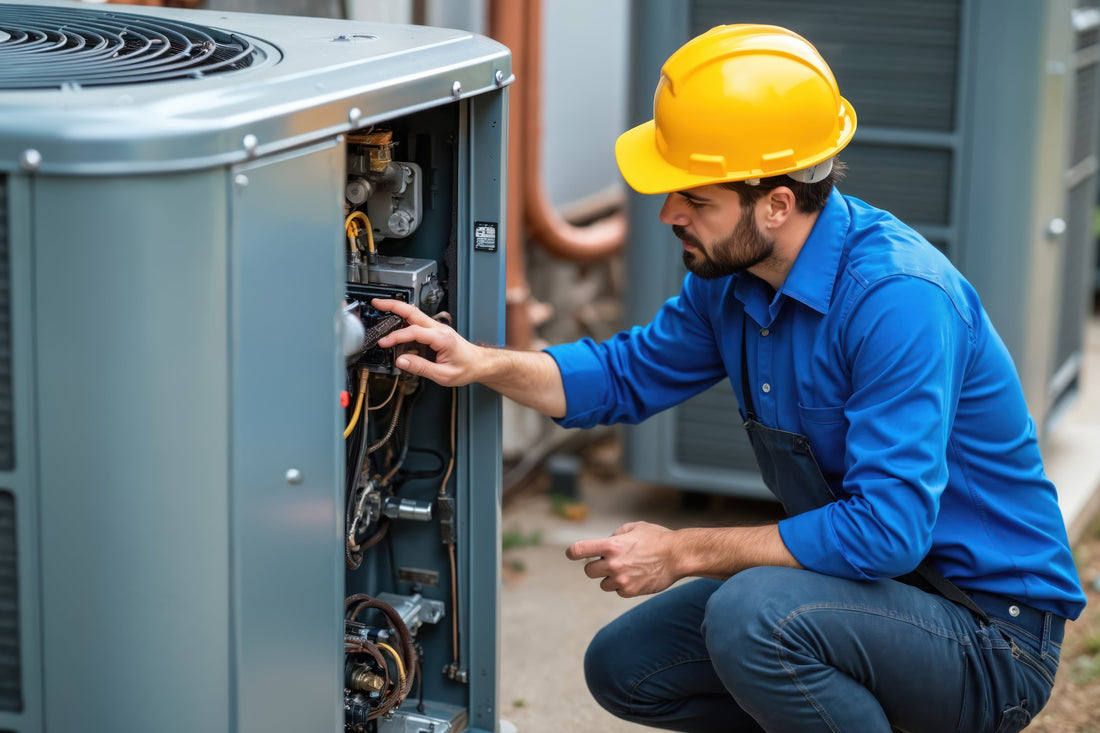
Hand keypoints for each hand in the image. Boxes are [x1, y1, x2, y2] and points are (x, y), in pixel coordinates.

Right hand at [372, 298, 482, 386]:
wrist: (479, 364)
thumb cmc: (466, 368)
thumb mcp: (443, 375)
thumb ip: (421, 368)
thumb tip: (401, 361)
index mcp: (442, 338)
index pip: (414, 332)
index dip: (396, 337)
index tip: (384, 343)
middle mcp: (439, 329)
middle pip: (413, 312)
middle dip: (393, 305)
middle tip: (377, 303)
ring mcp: (437, 328)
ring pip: (414, 314)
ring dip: (397, 309)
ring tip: (381, 308)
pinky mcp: (435, 331)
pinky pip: (417, 322)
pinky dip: (404, 319)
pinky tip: (394, 323)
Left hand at [565, 522, 679, 597]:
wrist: (677, 556)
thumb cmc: (657, 538)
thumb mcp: (634, 527)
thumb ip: (616, 535)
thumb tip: (605, 544)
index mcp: (611, 545)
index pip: (579, 550)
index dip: (572, 552)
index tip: (571, 554)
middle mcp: (613, 563)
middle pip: (588, 571)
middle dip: (597, 566)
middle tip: (610, 561)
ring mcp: (621, 579)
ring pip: (603, 584)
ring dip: (610, 578)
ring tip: (627, 569)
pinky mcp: (630, 591)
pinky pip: (618, 591)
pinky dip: (623, 586)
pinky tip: (636, 577)